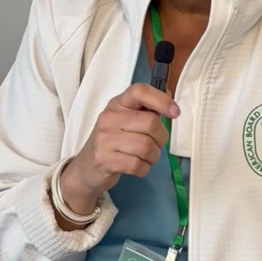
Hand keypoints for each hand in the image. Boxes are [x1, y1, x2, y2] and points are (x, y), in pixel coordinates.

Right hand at [59, 83, 180, 214]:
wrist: (86, 168)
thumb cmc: (112, 142)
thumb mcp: (125, 121)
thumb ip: (147, 110)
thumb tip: (170, 99)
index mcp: (117, 104)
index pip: (139, 91)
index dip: (161, 100)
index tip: (175, 112)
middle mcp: (109, 118)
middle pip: (150, 123)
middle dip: (161, 138)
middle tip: (155, 144)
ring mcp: (105, 139)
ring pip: (146, 146)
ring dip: (153, 156)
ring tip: (146, 158)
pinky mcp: (104, 159)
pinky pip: (137, 165)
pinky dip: (144, 169)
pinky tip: (138, 167)